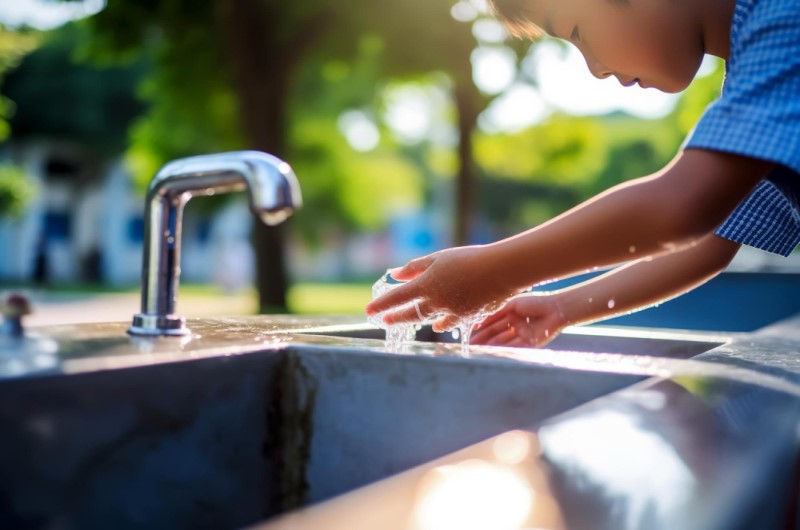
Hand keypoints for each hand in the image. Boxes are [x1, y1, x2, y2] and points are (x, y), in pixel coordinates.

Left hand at [365, 245, 517, 331]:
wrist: (500, 271)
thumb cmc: (468, 259)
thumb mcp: (438, 258)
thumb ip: (415, 267)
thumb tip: (395, 274)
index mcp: (426, 285)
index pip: (397, 298)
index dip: (381, 304)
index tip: (369, 311)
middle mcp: (435, 302)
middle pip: (410, 314)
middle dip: (395, 317)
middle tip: (384, 321)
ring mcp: (450, 312)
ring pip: (428, 319)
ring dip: (416, 319)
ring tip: (407, 320)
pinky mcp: (466, 317)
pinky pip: (449, 324)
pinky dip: (442, 324)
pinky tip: (438, 325)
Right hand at [470, 292, 566, 347]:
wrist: (555, 308)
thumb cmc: (535, 302)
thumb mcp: (510, 306)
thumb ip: (494, 314)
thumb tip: (477, 322)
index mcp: (511, 316)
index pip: (492, 325)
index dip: (481, 330)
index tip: (469, 335)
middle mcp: (515, 327)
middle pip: (496, 335)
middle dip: (483, 341)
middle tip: (470, 346)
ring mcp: (522, 336)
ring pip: (503, 343)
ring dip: (491, 347)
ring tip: (478, 351)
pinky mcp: (530, 344)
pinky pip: (513, 348)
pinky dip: (503, 350)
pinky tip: (493, 352)